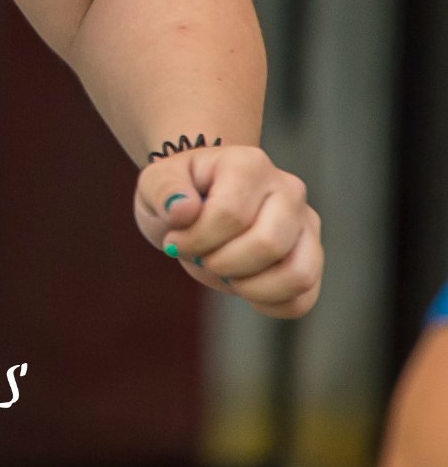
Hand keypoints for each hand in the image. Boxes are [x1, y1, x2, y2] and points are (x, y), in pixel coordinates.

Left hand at [136, 143, 322, 318]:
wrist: (201, 201)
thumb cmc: (180, 192)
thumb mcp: (155, 184)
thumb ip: (163, 190)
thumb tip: (183, 209)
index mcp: (248, 163)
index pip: (230, 214)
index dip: (197, 239)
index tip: (176, 241)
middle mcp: (288, 189)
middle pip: (268, 244)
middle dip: (224, 264)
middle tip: (202, 257)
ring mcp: (306, 224)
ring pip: (298, 274)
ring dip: (251, 287)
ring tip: (225, 272)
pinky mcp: (312, 257)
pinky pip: (303, 298)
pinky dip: (270, 303)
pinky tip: (244, 286)